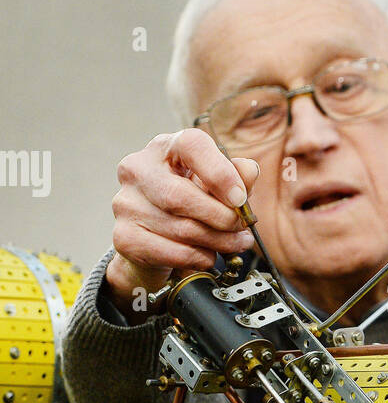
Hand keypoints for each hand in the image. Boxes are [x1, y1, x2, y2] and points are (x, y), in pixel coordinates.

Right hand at [106, 129, 259, 318]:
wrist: (155, 239)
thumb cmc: (190, 203)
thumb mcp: (216, 184)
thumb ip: (236, 175)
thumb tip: (248, 172)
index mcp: (164, 147)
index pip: (191, 145)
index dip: (220, 173)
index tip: (240, 198)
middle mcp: (138, 170)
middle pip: (181, 195)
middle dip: (220, 217)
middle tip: (241, 228)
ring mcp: (126, 203)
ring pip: (180, 228)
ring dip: (217, 241)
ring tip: (235, 243)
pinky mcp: (124, 237)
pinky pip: (171, 252)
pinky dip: (198, 257)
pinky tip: (209, 255)